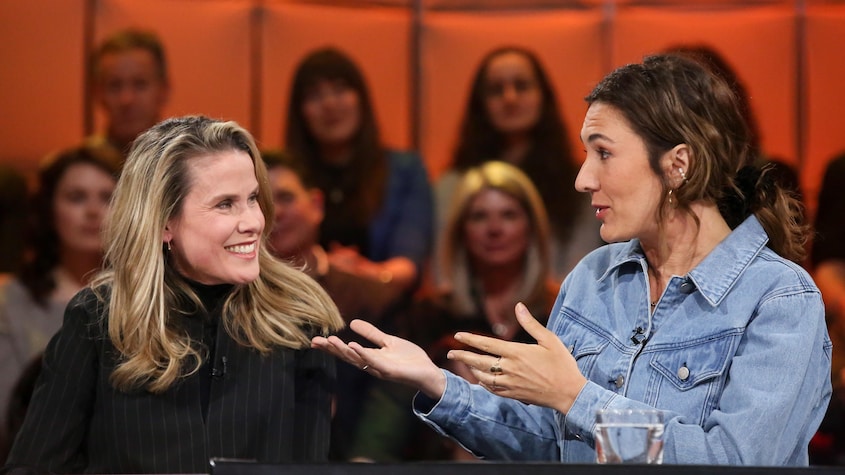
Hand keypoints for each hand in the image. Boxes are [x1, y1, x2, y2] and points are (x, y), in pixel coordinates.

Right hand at [311, 319, 446, 398]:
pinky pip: (373, 362)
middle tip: (315, 341)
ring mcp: (379, 369)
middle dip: (332, 350)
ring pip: (358, 359)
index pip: (347, 351)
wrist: (428, 372)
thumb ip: (372, 333)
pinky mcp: (389, 371)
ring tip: (331, 341)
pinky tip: (353, 346)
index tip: (315, 340)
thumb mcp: (388, 341)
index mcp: (370, 357)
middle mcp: (371, 364)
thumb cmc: (409, 359)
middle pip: (347, 357)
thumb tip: (352, 323)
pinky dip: (362, 354)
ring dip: (344, 351)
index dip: (332, 347)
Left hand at [447, 302, 586, 413]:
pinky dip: (483, 383)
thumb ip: (531, 324)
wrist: (569, 393)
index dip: (470, 339)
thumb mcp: (549, 340)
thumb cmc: (562, 364)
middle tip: (451, 352)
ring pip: (483, 376)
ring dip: (471, 369)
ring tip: (464, 362)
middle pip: (479, 361)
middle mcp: (509, 368)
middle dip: (462, 355)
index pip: (486, 344)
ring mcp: (510, 383)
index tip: (457, 335)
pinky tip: (480, 379)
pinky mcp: (513, 395)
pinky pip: (492, 389)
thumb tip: (518, 306)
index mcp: (516, 352)